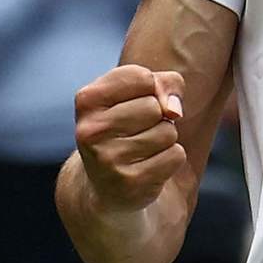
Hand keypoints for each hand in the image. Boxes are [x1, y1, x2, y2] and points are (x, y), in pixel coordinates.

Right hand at [73, 63, 188, 208]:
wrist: (107, 185)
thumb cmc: (127, 128)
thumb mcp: (139, 94)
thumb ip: (165, 83)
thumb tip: (174, 110)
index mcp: (87, 99)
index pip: (142, 78)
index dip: (150, 89)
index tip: (133, 104)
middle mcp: (91, 130)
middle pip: (154, 107)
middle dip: (157, 118)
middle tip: (136, 133)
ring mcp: (108, 159)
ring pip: (167, 132)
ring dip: (164, 140)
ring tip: (141, 150)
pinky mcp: (130, 183)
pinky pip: (175, 156)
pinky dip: (170, 160)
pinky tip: (148, 167)